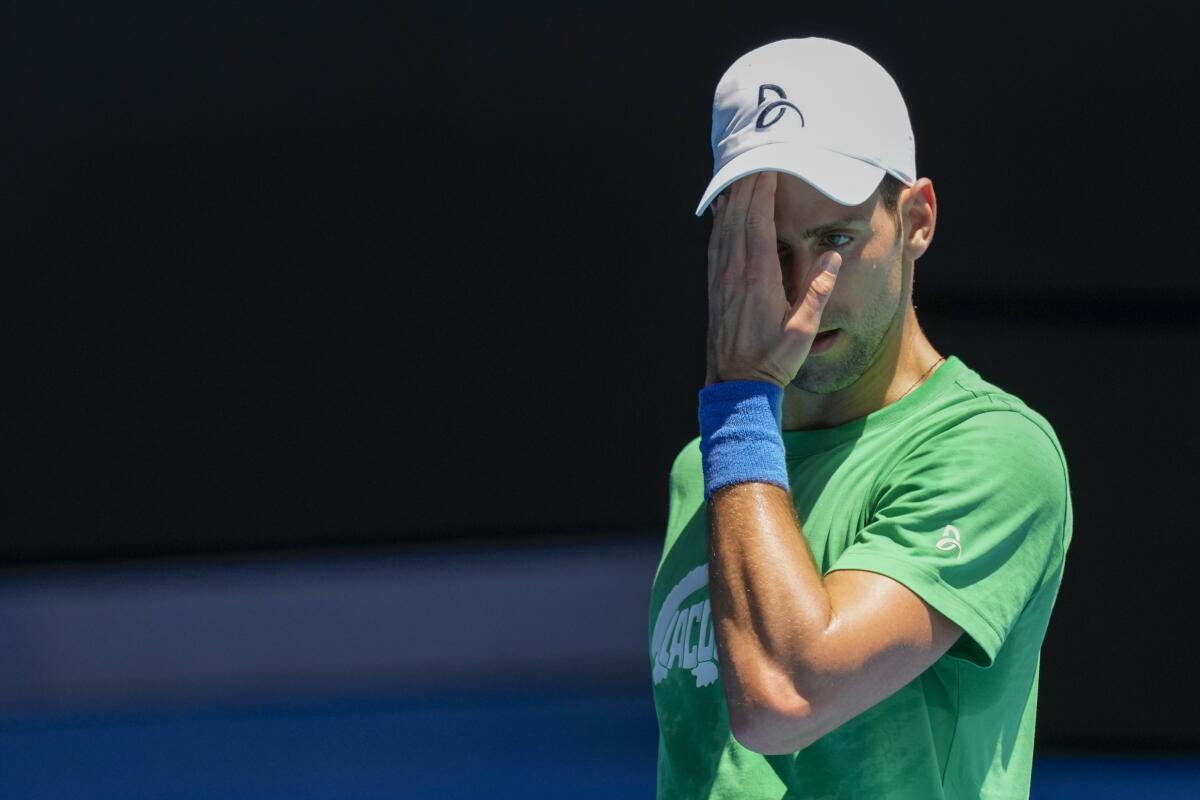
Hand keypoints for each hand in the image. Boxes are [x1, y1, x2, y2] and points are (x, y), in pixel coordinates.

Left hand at [705, 171, 840, 386]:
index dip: (761, 191)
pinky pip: (716, 246)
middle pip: (737, 217)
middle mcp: (735, 274)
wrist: (736, 386)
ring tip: (738, 173)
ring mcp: (721, 281)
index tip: (767, 165)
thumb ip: (818, 292)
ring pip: (723, 229)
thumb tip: (832, 256)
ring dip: (731, 199)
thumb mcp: (804, 330)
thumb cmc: (773, 360)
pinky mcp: (715, 289)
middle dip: (746, 185)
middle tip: (755, 156)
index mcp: (758, 278)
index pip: (757, 222)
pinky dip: (719, 223)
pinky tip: (721, 211)